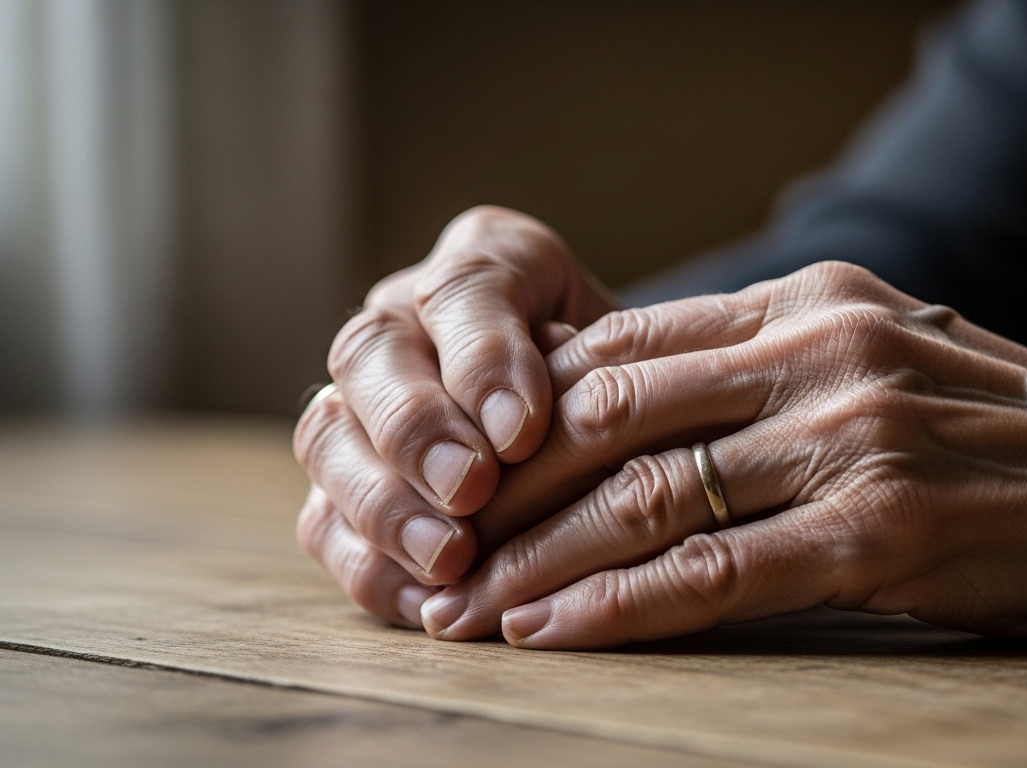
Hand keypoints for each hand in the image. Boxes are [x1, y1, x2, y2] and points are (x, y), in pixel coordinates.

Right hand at [292, 207, 616, 626]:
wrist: (632, 431)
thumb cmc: (643, 391)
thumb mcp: (644, 370)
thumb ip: (602, 380)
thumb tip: (539, 433)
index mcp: (488, 262)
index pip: (464, 288)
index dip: (484, 359)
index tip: (523, 432)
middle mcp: (408, 318)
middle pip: (371, 352)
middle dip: (418, 427)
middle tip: (471, 489)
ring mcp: (363, 399)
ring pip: (329, 435)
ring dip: (384, 502)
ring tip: (448, 558)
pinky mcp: (345, 484)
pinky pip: (325, 521)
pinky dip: (372, 565)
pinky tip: (431, 600)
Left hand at [423, 261, 1026, 648]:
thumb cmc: (1016, 433)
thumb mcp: (887, 361)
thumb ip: (773, 372)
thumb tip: (650, 410)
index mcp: (813, 302)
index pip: (624, 345)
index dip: (524, 414)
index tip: (460, 473)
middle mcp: (821, 352)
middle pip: (610, 415)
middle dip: (503, 492)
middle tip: (430, 550)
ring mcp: (852, 437)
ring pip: (643, 496)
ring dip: (534, 560)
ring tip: (461, 610)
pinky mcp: (884, 530)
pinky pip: (715, 573)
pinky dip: (617, 608)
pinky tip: (551, 634)